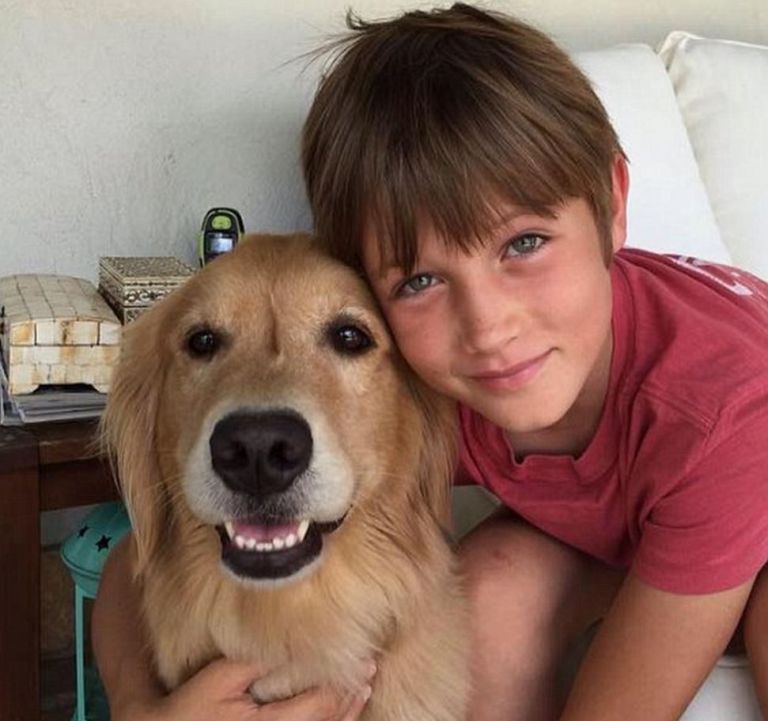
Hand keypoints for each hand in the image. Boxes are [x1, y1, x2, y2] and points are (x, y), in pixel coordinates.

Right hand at [114, 657, 374, 720]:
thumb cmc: (189, 708)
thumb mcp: (219, 678)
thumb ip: (254, 661)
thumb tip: (289, 640)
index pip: (321, 704)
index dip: (345, 683)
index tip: (366, 659)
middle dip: (351, 697)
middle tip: (371, 670)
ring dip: (347, 714)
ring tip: (363, 689)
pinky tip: (341, 713)